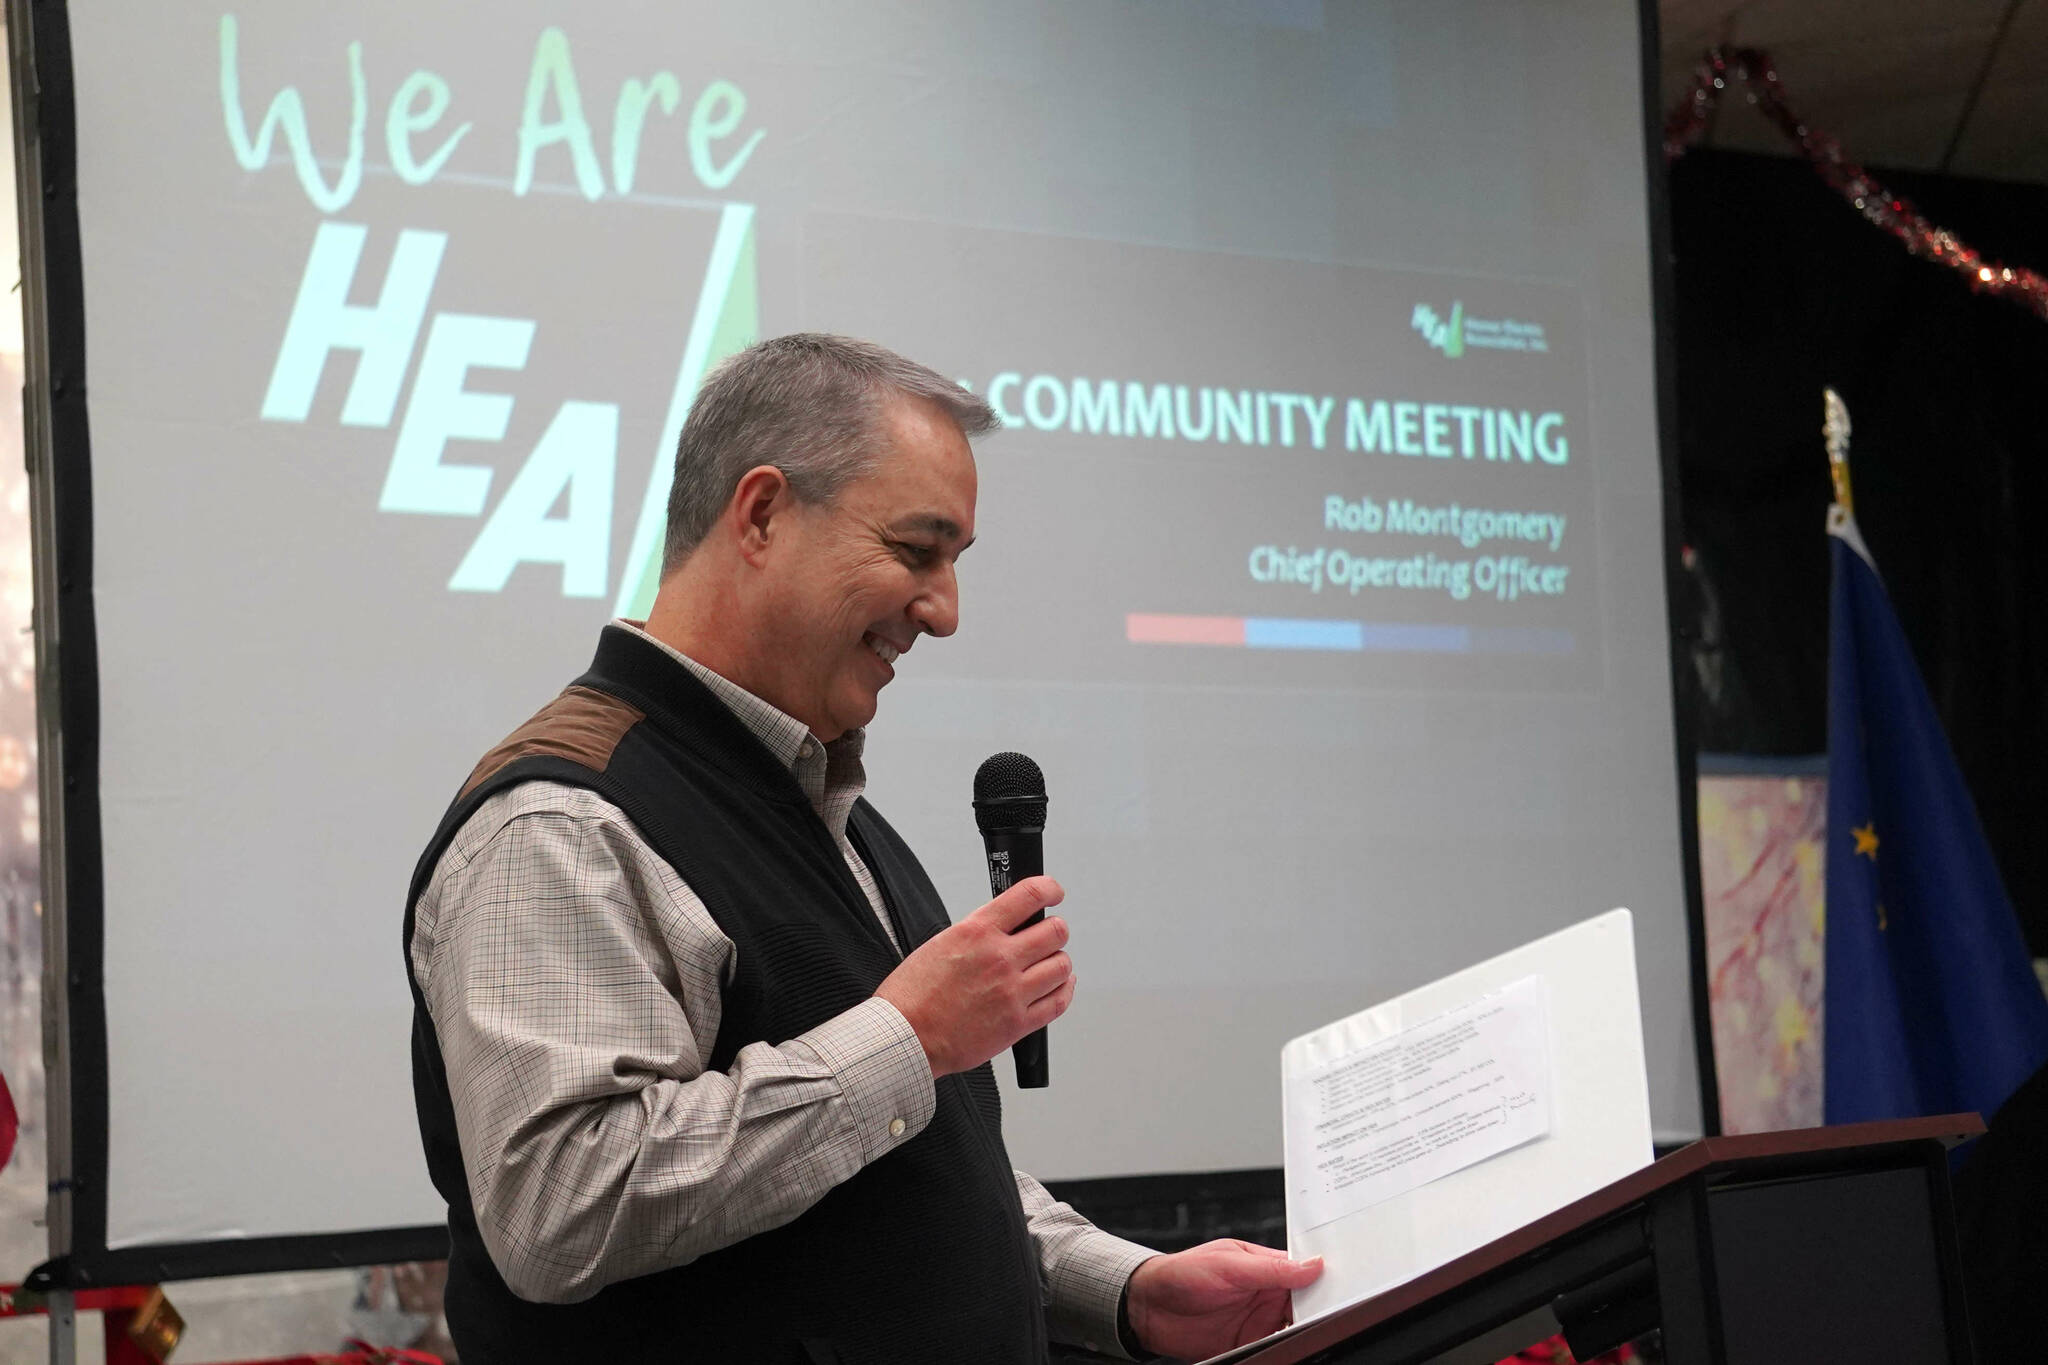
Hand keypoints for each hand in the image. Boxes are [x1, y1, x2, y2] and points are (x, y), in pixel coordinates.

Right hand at [873, 875, 1073, 1076]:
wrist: (904, 1037)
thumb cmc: (912, 995)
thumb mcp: (941, 943)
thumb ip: (979, 934)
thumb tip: (1006, 929)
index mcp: (977, 932)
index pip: (1029, 896)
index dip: (1049, 889)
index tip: (1053, 892)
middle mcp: (1000, 959)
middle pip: (1055, 931)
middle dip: (1054, 930)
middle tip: (1048, 934)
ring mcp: (1012, 992)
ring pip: (1062, 966)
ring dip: (1058, 962)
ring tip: (1048, 965)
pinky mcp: (1017, 1023)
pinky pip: (1058, 1002)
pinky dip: (1063, 991)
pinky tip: (1057, 987)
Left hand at [1125, 1240, 1322, 1359]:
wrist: (1147, 1308)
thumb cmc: (1181, 1274)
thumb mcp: (1228, 1264)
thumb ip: (1271, 1268)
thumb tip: (1312, 1266)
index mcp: (1263, 1266)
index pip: (1304, 1273)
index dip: (1323, 1281)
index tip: (1341, 1290)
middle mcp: (1264, 1294)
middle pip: (1304, 1304)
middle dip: (1319, 1310)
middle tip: (1333, 1317)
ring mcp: (1257, 1321)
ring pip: (1293, 1329)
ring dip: (1304, 1332)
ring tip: (1316, 1333)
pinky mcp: (1247, 1345)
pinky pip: (1275, 1348)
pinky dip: (1285, 1349)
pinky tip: (1293, 1348)